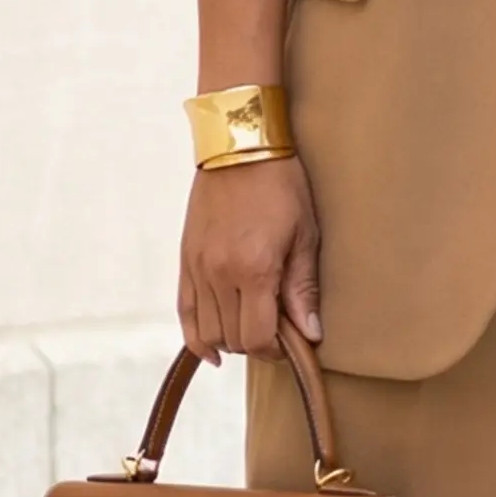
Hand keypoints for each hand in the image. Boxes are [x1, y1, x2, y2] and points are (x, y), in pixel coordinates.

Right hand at [179, 155, 321, 361]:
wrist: (239, 146)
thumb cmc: (280, 186)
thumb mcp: (304, 235)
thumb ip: (303, 288)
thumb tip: (310, 333)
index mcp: (253, 269)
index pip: (256, 338)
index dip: (275, 350)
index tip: (291, 342)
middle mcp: (219, 274)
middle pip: (231, 339)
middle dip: (257, 344)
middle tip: (277, 330)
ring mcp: (198, 268)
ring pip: (207, 332)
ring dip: (231, 340)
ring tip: (252, 325)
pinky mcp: (186, 261)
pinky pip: (184, 313)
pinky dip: (196, 337)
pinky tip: (212, 350)